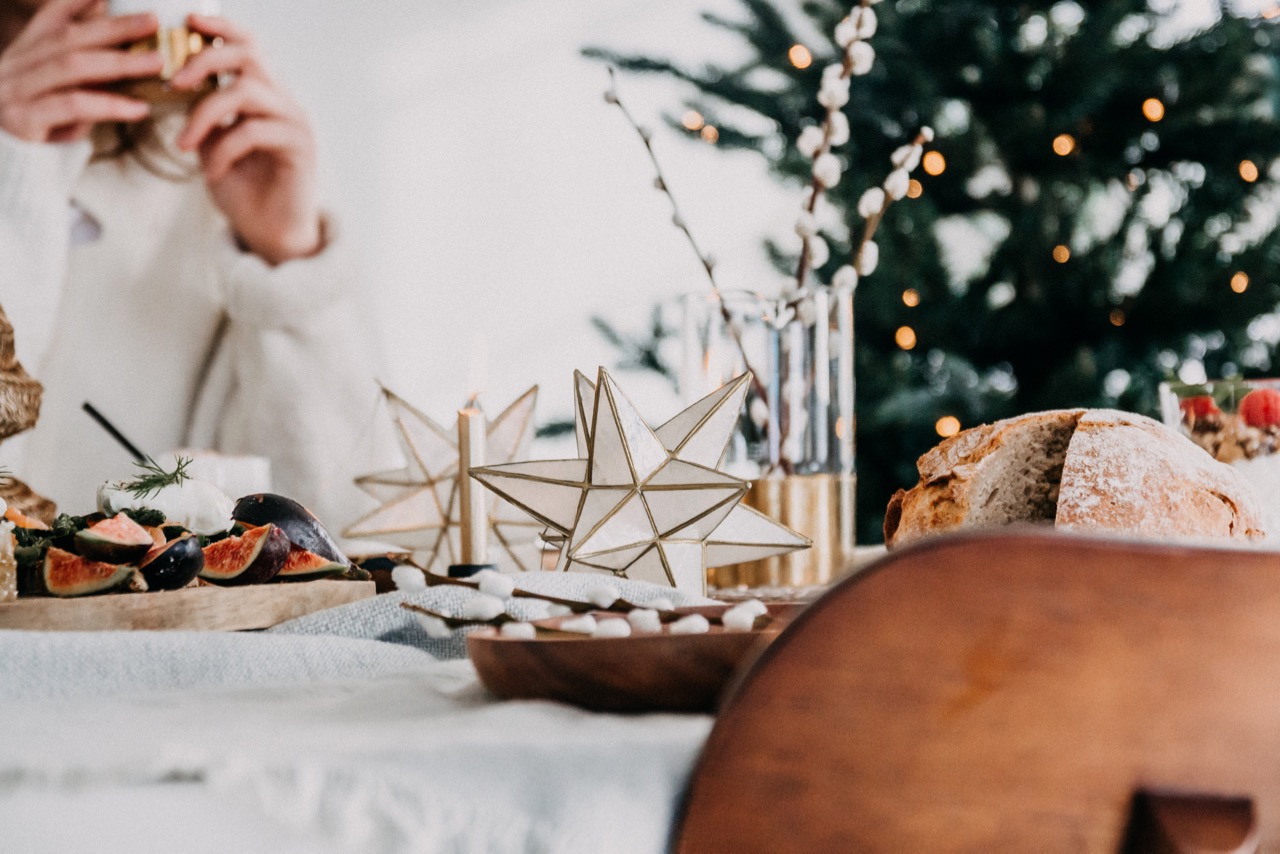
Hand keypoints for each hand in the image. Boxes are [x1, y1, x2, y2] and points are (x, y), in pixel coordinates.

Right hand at [0, 0, 160, 142]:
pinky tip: (139, 108)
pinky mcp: (22, 120)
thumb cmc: (41, 133)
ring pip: (72, 66)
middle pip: (69, 38)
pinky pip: (72, 106)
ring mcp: (15, 91)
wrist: (7, 172)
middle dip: (114, 27)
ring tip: (157, 62)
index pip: (50, 18)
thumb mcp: (59, 96)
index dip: (78, 2)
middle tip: (152, 22)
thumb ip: (84, 75)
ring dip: (119, 62)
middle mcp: (15, 67)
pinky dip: (109, 104)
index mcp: (24, 56)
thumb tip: (124, 52)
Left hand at [173, 14, 320, 265]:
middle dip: (205, 59)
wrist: (271, 236)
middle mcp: (284, 102)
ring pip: (246, 92)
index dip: (220, 28)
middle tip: (174, 82)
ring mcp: (295, 123)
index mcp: (265, 95)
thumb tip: (174, 86)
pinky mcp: (299, 148)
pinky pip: (253, 132)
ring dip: (204, 114)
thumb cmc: (243, 190)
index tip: (187, 21)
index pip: (248, 46)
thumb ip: (203, 114)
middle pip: (249, 54)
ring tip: (185, 144)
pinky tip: (211, 172)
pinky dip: (223, 151)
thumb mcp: (212, 144)